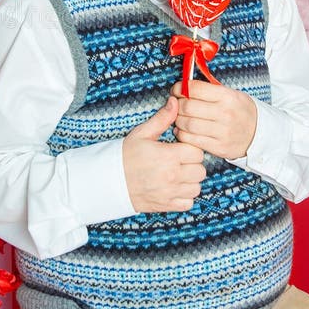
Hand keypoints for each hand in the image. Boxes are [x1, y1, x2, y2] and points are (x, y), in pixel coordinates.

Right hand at [123, 97, 205, 212]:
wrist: (108, 181)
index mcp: (168, 156)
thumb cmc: (125, 156)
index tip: (181, 148)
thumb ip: (162, 118)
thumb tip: (175, 102)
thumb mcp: (142, 133)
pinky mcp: (166, 205)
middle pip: (200, 170)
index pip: (197, 152)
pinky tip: (175, 188)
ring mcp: (170, 193)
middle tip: (180, 161)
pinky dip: (185, 197)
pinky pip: (188, 203)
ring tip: (178, 174)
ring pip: (196, 187)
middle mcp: (172, 176)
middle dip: (192, 164)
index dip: (190, 148)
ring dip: (190, 181)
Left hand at [171, 80, 256, 160]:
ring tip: (179, 117)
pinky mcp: (218, 147)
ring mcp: (222, 132)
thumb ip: (209, 90)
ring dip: (178, 120)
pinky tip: (182, 130)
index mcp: (228, 97)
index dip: (180, 88)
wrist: (259, 134)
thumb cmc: (241, 111)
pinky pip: (191, 140)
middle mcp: (225, 114)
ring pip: (187, 124)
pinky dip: (182, 134)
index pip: (195, 88)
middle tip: (176, 104)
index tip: (177, 89)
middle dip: (177, 105)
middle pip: (187, 107)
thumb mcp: (232, 94)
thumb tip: (184, 86)